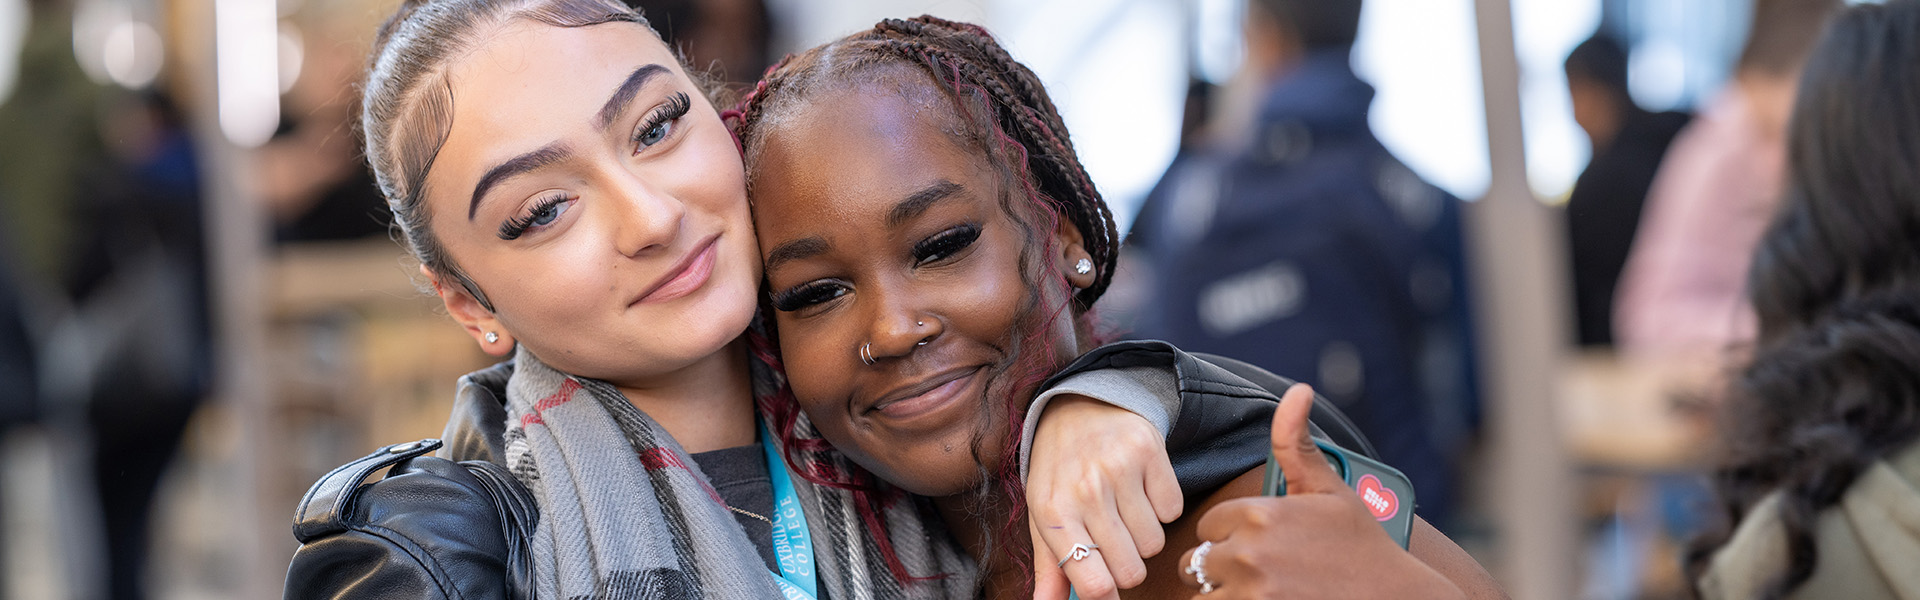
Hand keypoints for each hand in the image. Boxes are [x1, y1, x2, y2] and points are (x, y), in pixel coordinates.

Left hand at [1027, 395, 1182, 599]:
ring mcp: (1119, 469)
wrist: (1078, 404)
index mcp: (1052, 512)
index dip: (1107, 596)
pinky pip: (1173, 510)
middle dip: (1126, 565)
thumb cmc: (1059, 468)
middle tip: (1113, 541)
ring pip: (1154, 544)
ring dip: (1143, 535)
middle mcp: (1085, 490)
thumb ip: (1049, 567)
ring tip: (1124, 509)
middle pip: (1130, 570)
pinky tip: (1140, 487)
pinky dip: (1161, 507)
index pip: (1093, 582)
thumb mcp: (1043, 513)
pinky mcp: (1149, 451)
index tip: (1108, 592)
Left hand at [1176, 384, 1464, 598]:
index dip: (1229, 535)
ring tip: (1261, 588)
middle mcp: (1249, 551)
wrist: (1394, 598)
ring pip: (1202, 593)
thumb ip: (1297, 444)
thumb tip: (1297, 390)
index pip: (1209, 525)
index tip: (1257, 543)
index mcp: (1260, 513)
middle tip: (1258, 572)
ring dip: (1223, 593)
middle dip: (1219, 567)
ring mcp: (1251, 591)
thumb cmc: (1362, 546)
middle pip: (1196, 562)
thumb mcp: (1331, 489)